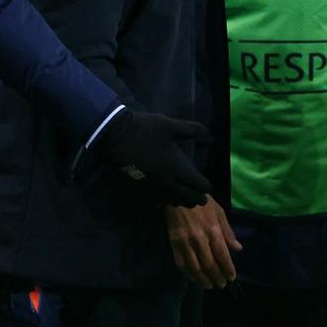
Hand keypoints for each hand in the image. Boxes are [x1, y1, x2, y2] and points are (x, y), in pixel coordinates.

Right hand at [90, 108, 211, 206]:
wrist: (114, 135)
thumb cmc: (145, 129)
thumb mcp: (172, 125)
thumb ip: (194, 131)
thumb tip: (211, 140)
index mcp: (177, 167)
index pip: (197, 184)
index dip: (205, 186)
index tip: (207, 186)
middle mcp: (166, 181)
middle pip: (187, 197)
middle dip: (196, 198)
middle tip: (202, 199)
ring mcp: (152, 187)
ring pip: (172, 201)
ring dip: (181, 201)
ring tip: (185, 200)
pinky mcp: (138, 189)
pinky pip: (155, 200)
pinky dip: (164, 201)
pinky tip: (165, 198)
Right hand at [165, 195, 242, 288]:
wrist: (180, 194)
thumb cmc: (204, 203)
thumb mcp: (220, 213)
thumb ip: (228, 233)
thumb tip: (238, 249)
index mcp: (213, 231)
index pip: (222, 255)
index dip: (227, 268)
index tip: (231, 278)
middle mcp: (200, 239)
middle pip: (209, 264)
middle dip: (216, 277)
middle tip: (221, 285)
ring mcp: (185, 243)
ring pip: (195, 267)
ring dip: (202, 280)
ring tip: (209, 286)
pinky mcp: (174, 244)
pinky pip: (181, 264)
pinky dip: (188, 275)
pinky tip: (193, 279)